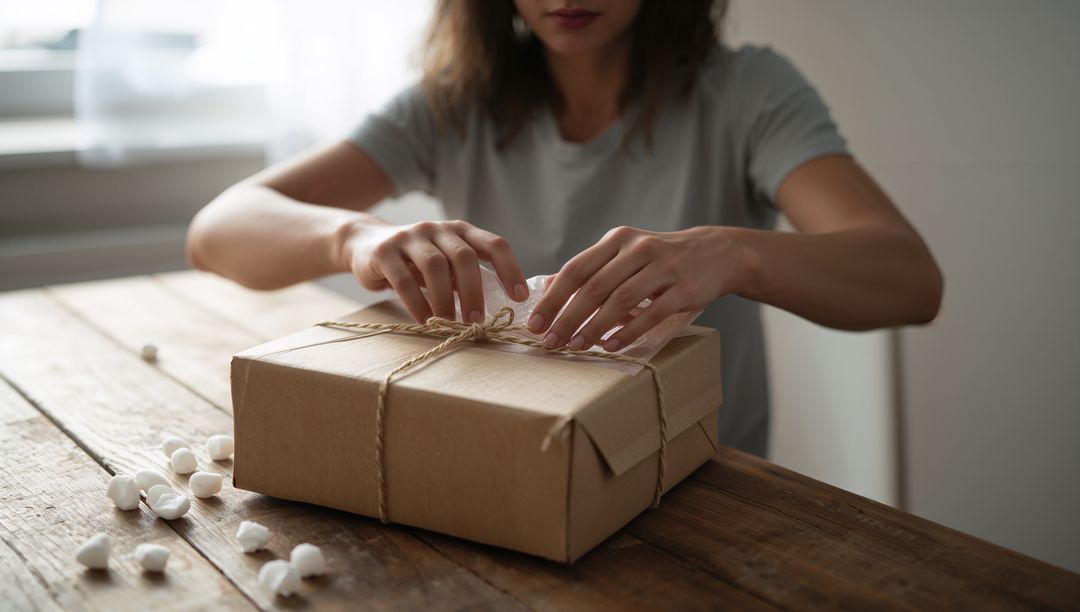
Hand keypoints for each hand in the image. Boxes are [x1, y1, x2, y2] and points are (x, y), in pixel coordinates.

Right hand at [343, 219, 528, 322]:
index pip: (494, 245)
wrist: (364, 243)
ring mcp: (410, 237)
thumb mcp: (446, 262)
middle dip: (474, 292)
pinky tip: (424, 321)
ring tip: (449, 324)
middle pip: (464, 257)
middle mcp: (438, 229)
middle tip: (477, 322)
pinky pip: (404, 280)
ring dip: (445, 300)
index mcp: (460, 231)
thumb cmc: (416, 261)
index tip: (520, 298)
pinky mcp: (384, 251)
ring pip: (435, 266)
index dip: (510, 270)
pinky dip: (417, 304)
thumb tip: (501, 307)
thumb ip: (467, 276)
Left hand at [527, 225, 756, 351]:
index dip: (553, 298)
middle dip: (568, 318)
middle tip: (552, 342)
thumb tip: (548, 288)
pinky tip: (612, 346)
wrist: (716, 254)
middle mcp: (638, 249)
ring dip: (595, 327)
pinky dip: (629, 332)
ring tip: (577, 347)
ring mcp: (663, 268)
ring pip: (620, 301)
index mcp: (618, 240)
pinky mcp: (684, 289)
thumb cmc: (660, 259)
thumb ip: (590, 270)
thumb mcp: (624, 254)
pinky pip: (651, 314)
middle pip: (594, 287)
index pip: (576, 269)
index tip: (536, 323)